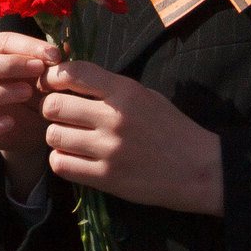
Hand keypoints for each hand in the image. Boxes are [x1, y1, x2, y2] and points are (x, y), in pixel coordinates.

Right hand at [0, 31, 55, 195]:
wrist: (38, 127)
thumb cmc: (39, 91)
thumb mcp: (47, 73)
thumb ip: (51, 61)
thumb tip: (59, 52)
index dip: (26, 46)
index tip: (55, 56)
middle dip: (7, 65)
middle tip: (39, 70)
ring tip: (27, 93)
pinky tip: (10, 123)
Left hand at [40, 60, 223, 214]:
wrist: (201, 169)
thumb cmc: (170, 129)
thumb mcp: (145, 96)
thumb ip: (109, 87)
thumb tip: (65, 77)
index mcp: (126, 92)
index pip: (72, 73)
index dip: (52, 78)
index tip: (50, 85)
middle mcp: (115, 118)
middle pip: (53, 106)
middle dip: (51, 110)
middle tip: (61, 117)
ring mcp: (110, 149)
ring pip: (53, 136)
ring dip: (57, 137)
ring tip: (71, 139)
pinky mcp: (107, 177)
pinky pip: (61, 164)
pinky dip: (62, 161)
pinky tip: (75, 159)